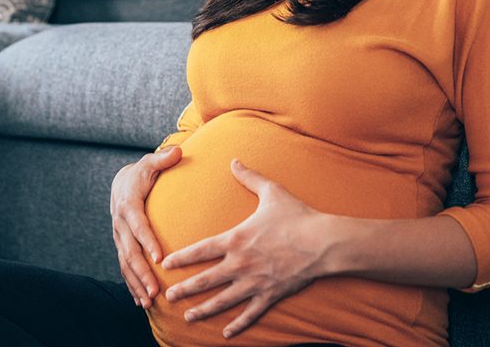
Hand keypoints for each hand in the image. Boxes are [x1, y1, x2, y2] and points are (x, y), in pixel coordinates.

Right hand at [110, 146, 182, 308]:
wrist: (121, 184)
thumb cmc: (142, 174)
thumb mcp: (150, 164)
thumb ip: (163, 159)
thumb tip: (178, 151)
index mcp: (128, 205)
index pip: (138, 226)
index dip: (147, 242)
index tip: (160, 258)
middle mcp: (120, 225)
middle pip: (130, 252)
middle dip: (142, 273)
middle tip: (155, 290)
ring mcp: (119, 238)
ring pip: (125, 264)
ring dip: (136, 284)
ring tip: (148, 302)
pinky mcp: (121, 247)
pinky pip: (124, 269)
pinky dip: (131, 286)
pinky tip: (140, 302)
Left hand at [162, 159, 329, 337]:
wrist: (324, 241)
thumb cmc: (297, 216)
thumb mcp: (271, 192)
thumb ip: (249, 177)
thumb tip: (234, 160)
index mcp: (235, 239)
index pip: (200, 251)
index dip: (181, 258)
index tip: (165, 265)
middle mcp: (240, 264)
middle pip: (205, 280)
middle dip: (184, 289)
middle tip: (168, 296)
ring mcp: (255, 282)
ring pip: (223, 301)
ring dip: (204, 310)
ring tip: (188, 317)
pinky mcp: (271, 294)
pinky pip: (251, 314)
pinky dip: (238, 325)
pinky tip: (226, 334)